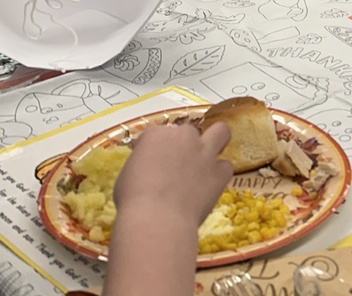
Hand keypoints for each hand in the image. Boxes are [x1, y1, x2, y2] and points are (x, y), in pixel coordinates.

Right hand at [114, 122, 232, 227]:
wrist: (156, 220)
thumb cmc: (133, 202)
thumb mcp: (127, 176)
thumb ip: (143, 165)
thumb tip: (148, 173)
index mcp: (155, 134)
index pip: (157, 134)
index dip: (155, 150)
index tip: (152, 165)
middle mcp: (182, 136)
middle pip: (187, 131)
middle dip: (185, 145)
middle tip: (180, 164)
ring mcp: (203, 151)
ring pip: (221, 132)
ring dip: (216, 142)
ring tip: (209, 159)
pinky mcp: (218, 172)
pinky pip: (225, 167)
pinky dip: (219, 175)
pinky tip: (211, 186)